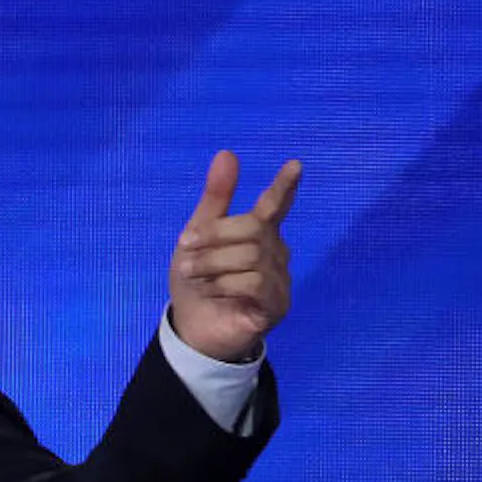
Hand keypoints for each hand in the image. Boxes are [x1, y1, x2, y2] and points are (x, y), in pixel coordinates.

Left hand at [169, 151, 298, 362]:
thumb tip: (228, 153)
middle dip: (213, 237)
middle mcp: (275, 253)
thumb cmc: (198, 281)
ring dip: (211, 264)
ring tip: (194, 276)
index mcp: (258, 234)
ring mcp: (280, 281)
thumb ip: (215, 199)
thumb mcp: (198, 237)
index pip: (275, 206)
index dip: (284, 187)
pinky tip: (212, 293)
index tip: (295, 165)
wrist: (192, 329)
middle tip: (186, 250)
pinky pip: (252, 283)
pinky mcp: (276, 306)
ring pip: (249, 256)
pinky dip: (223, 285)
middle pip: (251, 228)